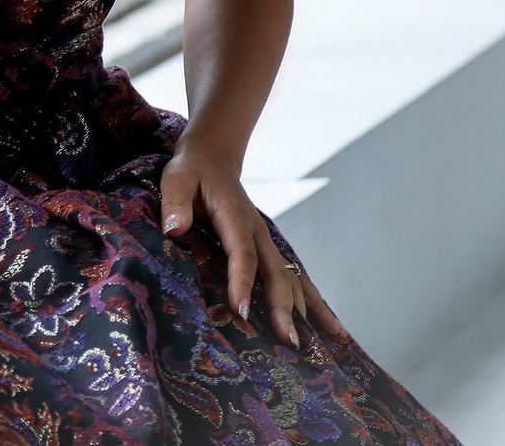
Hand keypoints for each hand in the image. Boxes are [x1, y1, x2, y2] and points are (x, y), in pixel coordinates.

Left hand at [160, 137, 344, 349]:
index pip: (242, 253)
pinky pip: (295, 278)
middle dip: (282, 307)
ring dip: (303, 311)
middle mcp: (258, 232)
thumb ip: (175, 203)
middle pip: (274, 272)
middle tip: (288, 340)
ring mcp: (267, 242)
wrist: (211, 159)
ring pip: (291, 279)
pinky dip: (313, 303)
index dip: (242, 281)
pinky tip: (331, 329)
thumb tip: (173, 228)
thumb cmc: (190, 172)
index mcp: (234, 216)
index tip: (241, 310)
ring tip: (312, 345)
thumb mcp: (176, 179)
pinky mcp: (269, 250)